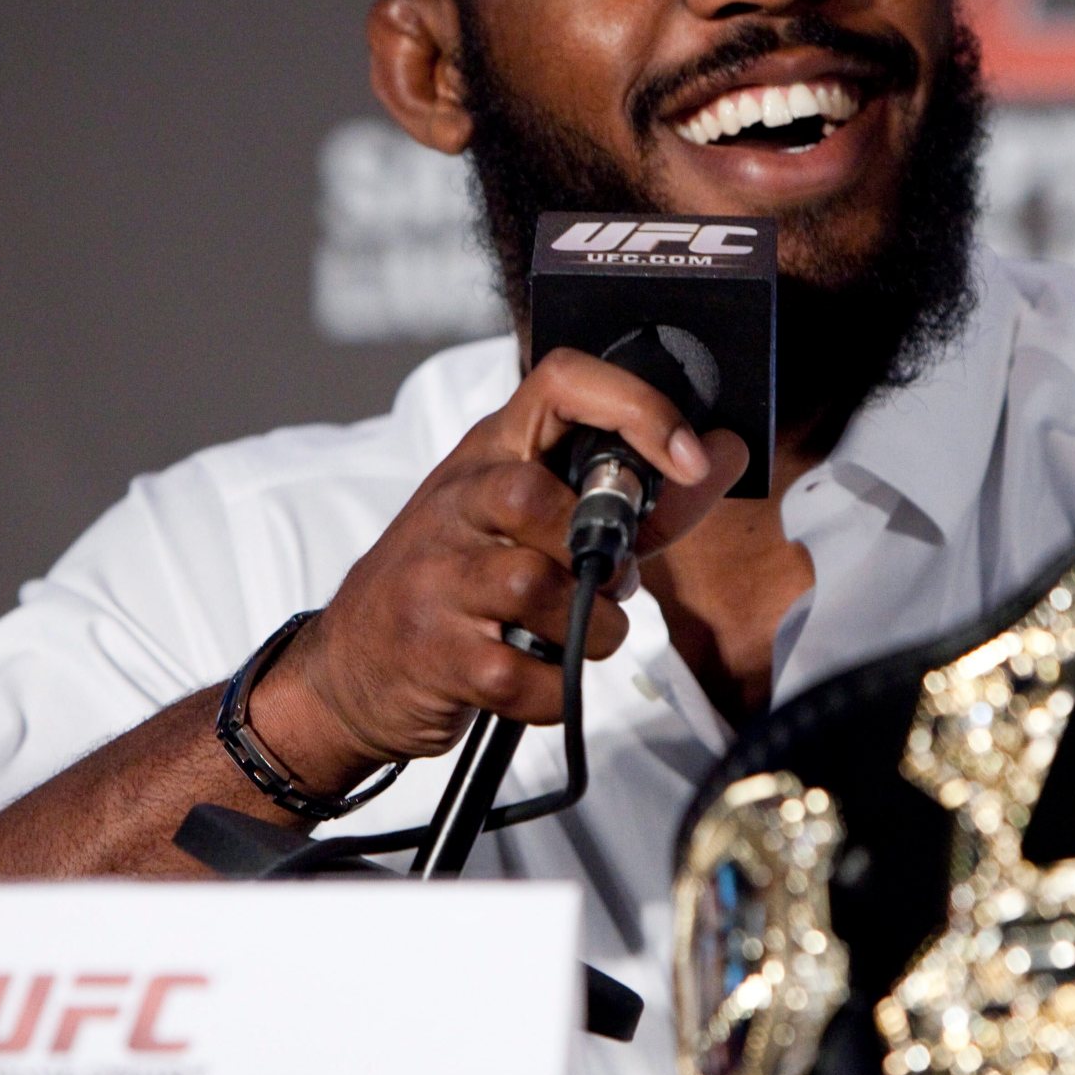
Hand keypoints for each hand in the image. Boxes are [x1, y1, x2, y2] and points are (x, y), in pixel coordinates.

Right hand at [249, 347, 750, 794]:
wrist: (351, 670)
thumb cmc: (459, 585)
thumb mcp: (530, 526)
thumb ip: (631, 500)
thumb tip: (723, 455)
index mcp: (487, 455)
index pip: (559, 382)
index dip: (636, 407)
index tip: (689, 455)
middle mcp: (453, 504)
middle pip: (533, 496)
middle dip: (593, 549)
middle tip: (604, 580)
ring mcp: (434, 579)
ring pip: (536, 587)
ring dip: (590, 628)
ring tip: (580, 637)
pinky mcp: (433, 655)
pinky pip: (520, 675)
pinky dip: (555, 691)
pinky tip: (544, 681)